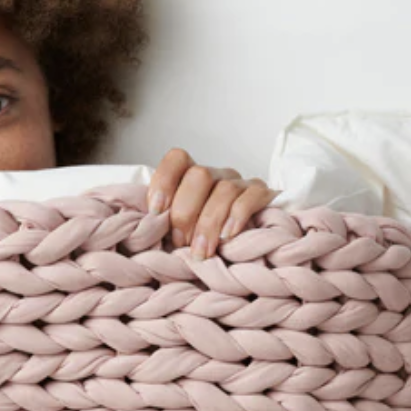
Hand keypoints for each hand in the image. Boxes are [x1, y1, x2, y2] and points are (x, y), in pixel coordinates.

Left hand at [146, 148, 277, 258]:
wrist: (249, 245)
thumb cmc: (203, 237)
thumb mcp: (180, 229)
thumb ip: (165, 222)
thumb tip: (147, 230)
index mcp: (192, 177)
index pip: (178, 159)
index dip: (164, 180)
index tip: (156, 210)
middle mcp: (217, 175)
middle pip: (200, 175)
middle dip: (186, 212)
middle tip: (180, 242)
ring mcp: (241, 183)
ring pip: (225, 189)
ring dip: (209, 223)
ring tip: (201, 251)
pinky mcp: (263, 195)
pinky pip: (252, 197)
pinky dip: (237, 216)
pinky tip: (227, 236)